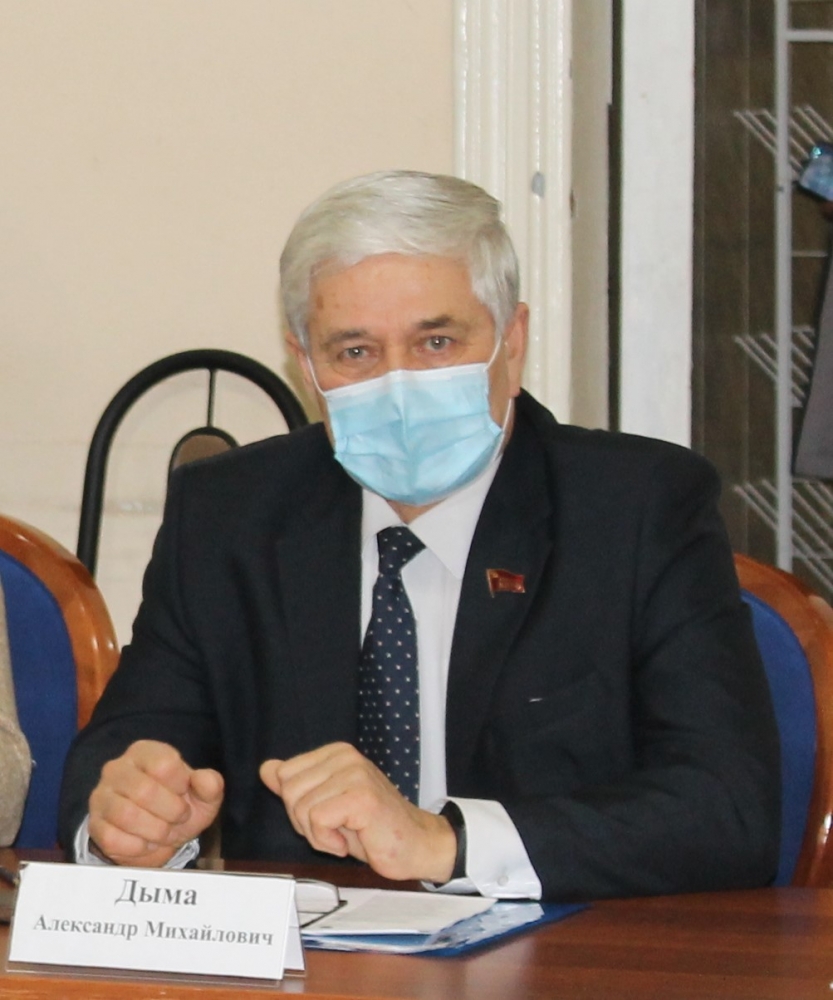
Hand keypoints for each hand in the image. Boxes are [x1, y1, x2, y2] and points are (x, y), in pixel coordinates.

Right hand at [88, 740, 223, 866]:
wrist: (156, 833)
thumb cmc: (179, 805)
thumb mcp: (203, 795)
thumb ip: (210, 785)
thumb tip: (205, 780)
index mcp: (145, 752)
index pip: (164, 764)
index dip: (181, 785)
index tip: (184, 795)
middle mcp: (117, 768)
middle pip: (145, 791)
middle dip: (171, 813)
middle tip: (179, 820)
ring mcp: (101, 796)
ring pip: (127, 815)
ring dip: (156, 832)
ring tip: (165, 833)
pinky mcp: (94, 824)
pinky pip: (113, 839)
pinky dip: (138, 848)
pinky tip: (147, 843)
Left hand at [259, 742, 455, 882]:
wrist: (415, 845)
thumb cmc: (372, 828)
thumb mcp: (327, 803)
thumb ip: (297, 784)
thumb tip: (267, 768)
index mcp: (335, 753)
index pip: (284, 775)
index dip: (297, 806)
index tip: (327, 815)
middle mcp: (345, 756)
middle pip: (289, 791)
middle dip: (305, 822)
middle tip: (336, 828)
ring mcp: (355, 774)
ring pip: (302, 808)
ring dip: (318, 835)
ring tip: (346, 833)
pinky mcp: (361, 796)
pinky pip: (317, 821)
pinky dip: (327, 841)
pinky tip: (349, 840)